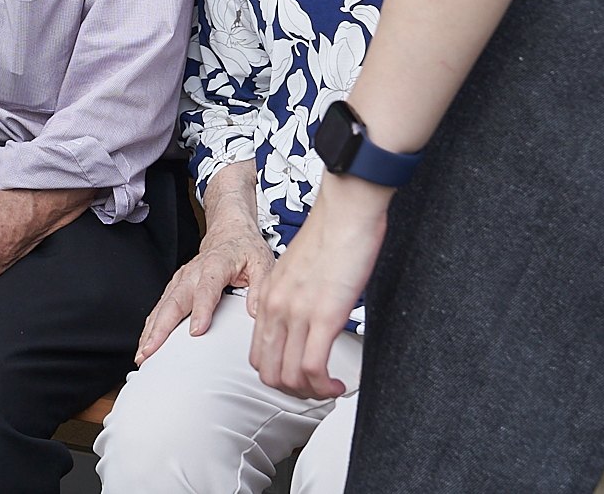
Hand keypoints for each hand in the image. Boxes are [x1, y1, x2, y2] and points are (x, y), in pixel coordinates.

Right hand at [137, 224, 271, 362]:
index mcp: (216, 264)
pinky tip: (146, 341)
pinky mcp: (176, 286)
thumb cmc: (245, 249)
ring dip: (151, 329)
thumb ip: (260, 286)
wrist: (230, 233)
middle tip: (154, 349)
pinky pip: (160, 307)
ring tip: (144, 353)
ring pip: (163, 305)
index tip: (197, 331)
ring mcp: (182, 279)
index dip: (201, 310)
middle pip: (175, 300)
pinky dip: (151, 325)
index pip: (206, 289)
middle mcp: (193, 272)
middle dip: (161, 327)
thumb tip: (255, 311)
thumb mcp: (263, 262)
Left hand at [249, 175, 386, 398]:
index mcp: (269, 296)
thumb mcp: (300, 270)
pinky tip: (339, 384)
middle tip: (316, 389)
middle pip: (268, 371)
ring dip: (311, 392)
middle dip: (292, 390)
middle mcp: (276, 307)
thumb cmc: (331, 236)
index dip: (278, 375)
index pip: (258, 353)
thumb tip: (308, 319)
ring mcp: (297, 313)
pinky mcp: (323, 317)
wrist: (345, 212)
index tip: (302, 378)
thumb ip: (296, 296)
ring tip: (330, 389)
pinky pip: (312, 368)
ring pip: (289, 376)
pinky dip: (325, 386)